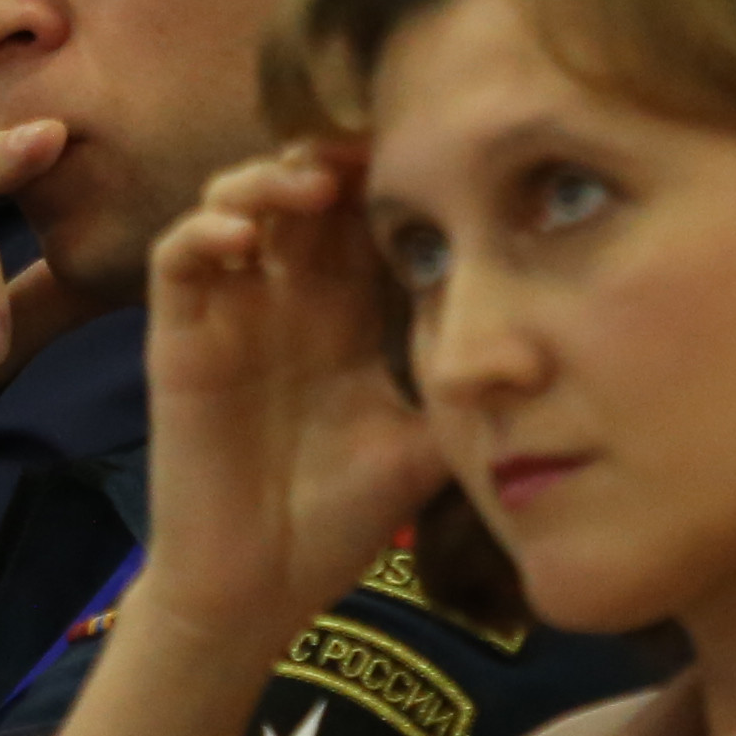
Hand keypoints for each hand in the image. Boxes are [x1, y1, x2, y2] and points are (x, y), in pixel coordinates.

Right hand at [141, 146, 449, 651]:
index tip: (436, 147)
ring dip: (268, 177)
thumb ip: (468, 389)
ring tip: (310, 185)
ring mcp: (232, 314)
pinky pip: (179, 259)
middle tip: (372, 143)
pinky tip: (243, 241)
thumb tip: (555, 348)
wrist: (259, 592)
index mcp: (347, 311)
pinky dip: (204, 232)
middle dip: (335, 152)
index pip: (364, 212)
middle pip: (303, 186)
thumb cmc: (335, 520)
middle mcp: (288, 298)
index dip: (390, 172)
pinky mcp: (180, 341)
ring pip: (234, 200)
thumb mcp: (427, 442)